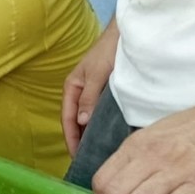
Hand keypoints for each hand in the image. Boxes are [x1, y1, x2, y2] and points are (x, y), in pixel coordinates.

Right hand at [62, 23, 117, 155]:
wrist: (127, 33)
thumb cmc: (109, 49)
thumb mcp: (98, 73)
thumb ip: (89, 97)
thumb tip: (81, 122)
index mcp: (72, 88)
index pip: (67, 119)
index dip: (71, 139)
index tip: (77, 156)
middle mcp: (80, 93)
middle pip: (75, 122)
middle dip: (79, 141)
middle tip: (88, 160)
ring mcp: (93, 93)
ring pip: (87, 119)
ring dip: (90, 134)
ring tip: (98, 152)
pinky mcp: (106, 93)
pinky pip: (100, 113)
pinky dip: (101, 125)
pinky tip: (109, 136)